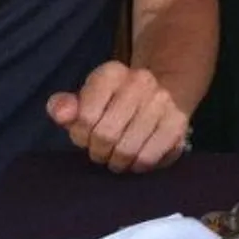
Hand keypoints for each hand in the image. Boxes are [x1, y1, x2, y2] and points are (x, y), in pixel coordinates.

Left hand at [47, 62, 189, 172]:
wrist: (163, 94)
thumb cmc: (114, 104)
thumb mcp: (85, 101)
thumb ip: (64, 107)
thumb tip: (60, 114)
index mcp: (111, 73)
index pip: (85, 116)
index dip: (80, 135)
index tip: (86, 137)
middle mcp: (139, 81)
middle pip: (106, 135)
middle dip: (99, 151)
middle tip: (102, 152)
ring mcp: (162, 101)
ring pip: (127, 149)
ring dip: (118, 161)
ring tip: (117, 158)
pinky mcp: (177, 123)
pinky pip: (149, 157)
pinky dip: (137, 165)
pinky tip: (136, 160)